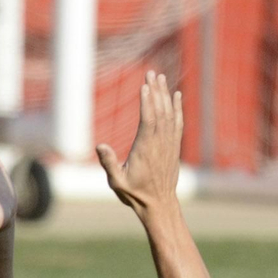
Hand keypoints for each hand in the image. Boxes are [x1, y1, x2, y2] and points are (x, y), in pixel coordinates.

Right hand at [96, 71, 182, 213]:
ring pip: (170, 116)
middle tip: (151, 73)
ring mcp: (169, 145)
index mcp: (145, 150)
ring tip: (161, 78)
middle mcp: (160, 144)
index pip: (148, 121)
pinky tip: (176, 95)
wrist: (159, 204)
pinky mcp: (174, 147)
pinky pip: (178, 124)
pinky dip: (178, 108)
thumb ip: (108, 163)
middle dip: (155, 92)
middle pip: (160, 113)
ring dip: (165, 96)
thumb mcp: (116, 182)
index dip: (147, 103)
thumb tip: (100, 145)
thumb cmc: (134, 193)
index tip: (145, 86)